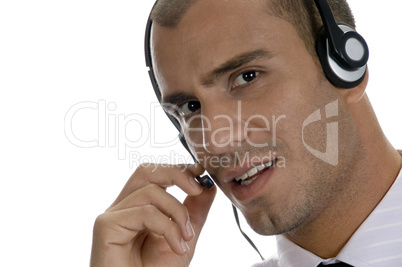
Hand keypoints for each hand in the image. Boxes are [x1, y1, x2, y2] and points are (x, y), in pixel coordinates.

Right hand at [90, 164, 216, 266]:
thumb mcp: (184, 237)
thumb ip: (194, 211)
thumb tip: (208, 186)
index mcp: (139, 207)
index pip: (155, 175)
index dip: (178, 170)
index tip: (201, 172)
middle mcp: (124, 208)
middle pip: (146, 171)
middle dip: (176, 174)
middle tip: (197, 188)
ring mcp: (113, 216)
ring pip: (150, 191)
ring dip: (177, 212)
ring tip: (186, 237)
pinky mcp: (106, 226)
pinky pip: (144, 212)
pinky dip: (167, 227)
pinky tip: (176, 246)